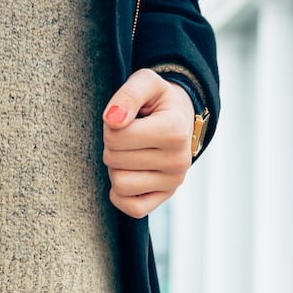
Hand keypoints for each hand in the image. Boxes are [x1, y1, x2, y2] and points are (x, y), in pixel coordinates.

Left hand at [102, 68, 195, 217]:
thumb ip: (129, 94)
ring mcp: (174, 182)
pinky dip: (121, 194)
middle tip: (129, 135)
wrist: (180, 118)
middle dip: (112, 145)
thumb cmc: (158, 100)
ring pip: (120, 185)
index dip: (111, 125)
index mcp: (174, 130)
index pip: (115, 137)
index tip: (126, 118)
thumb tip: (112, 120)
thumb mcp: (146, 83)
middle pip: (114, 160)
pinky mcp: (166, 197)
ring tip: (131, 152)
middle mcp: (179, 160)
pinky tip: (129, 174)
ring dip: (116, 167)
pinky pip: (131, 209)